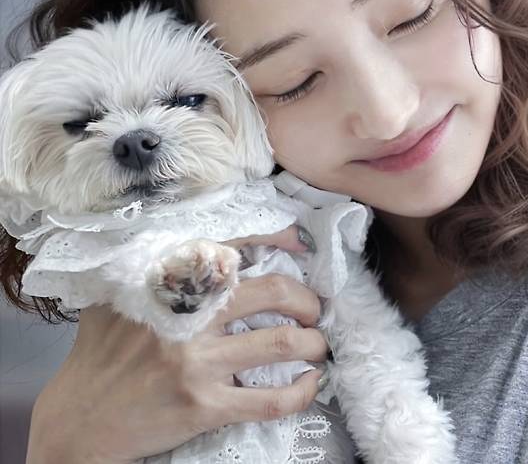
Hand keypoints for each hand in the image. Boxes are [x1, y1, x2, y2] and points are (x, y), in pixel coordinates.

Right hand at [26, 224, 327, 463]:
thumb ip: (157, 271)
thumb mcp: (118, 296)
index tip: (299, 242)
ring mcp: (199, 363)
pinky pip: (268, 401)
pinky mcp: (205, 407)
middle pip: (272, 292)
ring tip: (317, 344)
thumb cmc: (100, 353)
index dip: (274, 239)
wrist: (78, 420)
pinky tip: (309, 384)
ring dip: (312, 342)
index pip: (233, 249)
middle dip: (306, 299)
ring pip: (280, 344)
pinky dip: (299, 393)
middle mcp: (190, 317)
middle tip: (314, 308)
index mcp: (171, 284)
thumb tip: (204, 250)